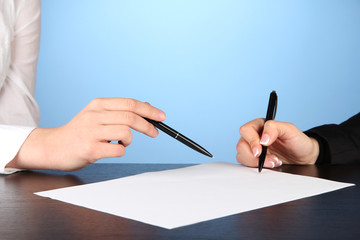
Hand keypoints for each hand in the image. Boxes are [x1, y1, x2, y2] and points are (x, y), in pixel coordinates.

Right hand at [7, 98, 165, 170]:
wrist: (53, 147)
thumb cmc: (80, 132)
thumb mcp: (98, 115)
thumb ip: (120, 111)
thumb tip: (148, 107)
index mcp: (98, 104)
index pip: (130, 103)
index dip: (149, 110)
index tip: (161, 116)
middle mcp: (94, 115)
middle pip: (131, 117)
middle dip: (148, 126)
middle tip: (154, 133)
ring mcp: (91, 132)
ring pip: (126, 133)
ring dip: (129, 141)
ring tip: (120, 143)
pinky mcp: (90, 149)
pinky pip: (118, 150)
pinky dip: (120, 151)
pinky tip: (110, 150)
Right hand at [236, 118, 318, 168]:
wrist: (304, 156)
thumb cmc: (298, 141)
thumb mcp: (290, 130)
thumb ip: (274, 128)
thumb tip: (262, 139)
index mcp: (260, 125)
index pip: (246, 130)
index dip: (251, 141)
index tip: (260, 151)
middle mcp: (254, 136)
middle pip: (241, 145)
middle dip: (255, 156)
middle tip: (271, 160)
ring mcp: (252, 148)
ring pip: (241, 155)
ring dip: (256, 162)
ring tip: (274, 162)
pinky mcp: (254, 159)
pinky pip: (246, 164)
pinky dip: (257, 167)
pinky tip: (270, 165)